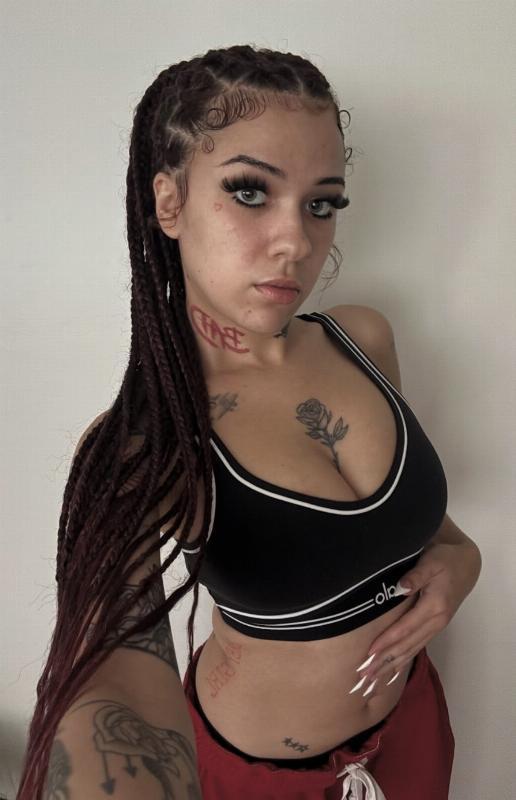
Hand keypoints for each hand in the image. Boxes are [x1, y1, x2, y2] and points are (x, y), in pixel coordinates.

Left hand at [354, 537, 480, 695]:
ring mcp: (436, 626)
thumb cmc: (446, 560)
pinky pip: (416, 647)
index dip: (387, 641)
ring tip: (373, 678)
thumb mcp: (432, 562)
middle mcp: (436, 621)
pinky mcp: (434, 626)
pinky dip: (403, 660)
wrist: (466, 564)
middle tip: (365, 675)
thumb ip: (416, 575)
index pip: (405, 628)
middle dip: (385, 661)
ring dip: (391, 665)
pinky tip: (391, 670)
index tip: (369, 653)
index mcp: (434, 607)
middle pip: (407, 645)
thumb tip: (401, 587)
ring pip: (411, 650)